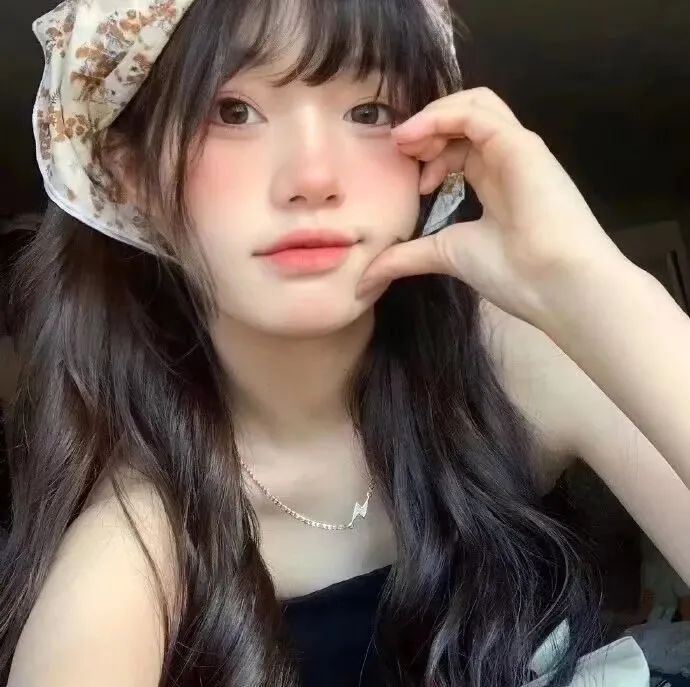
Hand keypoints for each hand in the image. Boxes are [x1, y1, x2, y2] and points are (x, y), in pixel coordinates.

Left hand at [356, 87, 625, 326]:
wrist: (555, 285)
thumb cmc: (511, 273)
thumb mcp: (446, 256)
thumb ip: (407, 257)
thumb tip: (365, 279)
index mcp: (495, 182)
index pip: (460, 145)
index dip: (430, 154)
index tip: (413, 185)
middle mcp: (505, 159)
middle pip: (464, 117)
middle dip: (427, 129)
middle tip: (402, 152)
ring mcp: (515, 148)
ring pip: (473, 104)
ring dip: (433, 117)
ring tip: (407, 142)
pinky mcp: (520, 144)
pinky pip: (477, 112)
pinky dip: (441, 117)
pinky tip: (417, 139)